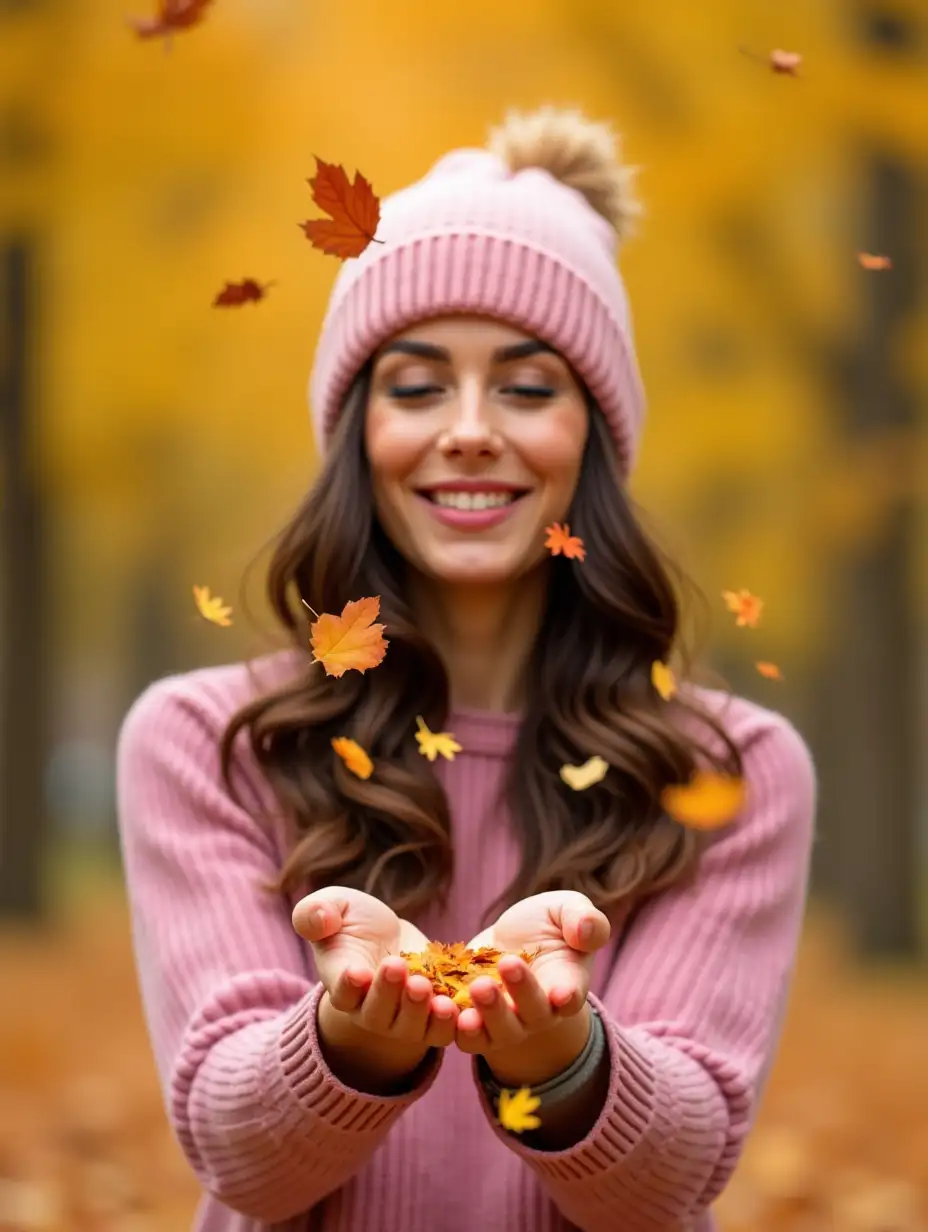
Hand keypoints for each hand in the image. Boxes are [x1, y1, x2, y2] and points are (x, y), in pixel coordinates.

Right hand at [292, 886, 458, 1048]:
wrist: (390, 937)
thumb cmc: (354, 922)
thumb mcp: (334, 906)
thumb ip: (315, 912)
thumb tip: (318, 920)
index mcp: (344, 984)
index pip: (342, 992)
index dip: (348, 984)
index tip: (356, 972)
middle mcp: (371, 1010)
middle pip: (377, 1013)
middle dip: (387, 992)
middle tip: (397, 966)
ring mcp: (404, 1019)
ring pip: (411, 1026)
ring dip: (420, 1011)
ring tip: (429, 987)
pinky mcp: (434, 1018)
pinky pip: (443, 1030)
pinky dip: (453, 1023)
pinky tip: (461, 1005)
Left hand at [455, 891, 609, 1057]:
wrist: (507, 940)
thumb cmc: (546, 925)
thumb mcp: (566, 910)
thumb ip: (585, 920)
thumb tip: (586, 931)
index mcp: (566, 985)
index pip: (571, 996)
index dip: (568, 997)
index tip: (562, 993)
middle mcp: (537, 1013)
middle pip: (532, 1015)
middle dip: (521, 993)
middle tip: (507, 963)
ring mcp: (504, 1023)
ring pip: (496, 1032)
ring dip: (487, 1016)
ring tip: (476, 989)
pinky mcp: (472, 1023)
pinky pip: (464, 1034)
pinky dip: (450, 1025)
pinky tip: (439, 1003)